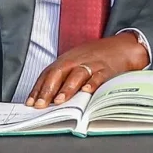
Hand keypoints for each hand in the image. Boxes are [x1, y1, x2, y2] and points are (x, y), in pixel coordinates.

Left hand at [26, 33, 148, 107]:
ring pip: (77, 74)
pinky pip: (99, 76)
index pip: (48, 73)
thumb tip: (46, 97)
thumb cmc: (95, 57)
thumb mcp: (76, 62)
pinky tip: (86, 92)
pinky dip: (92, 83)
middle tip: (41, 105)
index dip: (38, 88)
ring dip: (67, 88)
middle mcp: (77, 60)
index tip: (30, 102)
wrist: (121, 47)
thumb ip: (63, 77)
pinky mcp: (107, 69)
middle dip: (48, 89)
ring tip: (59, 101)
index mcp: (67, 59)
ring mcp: (92, 64)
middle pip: (59, 72)